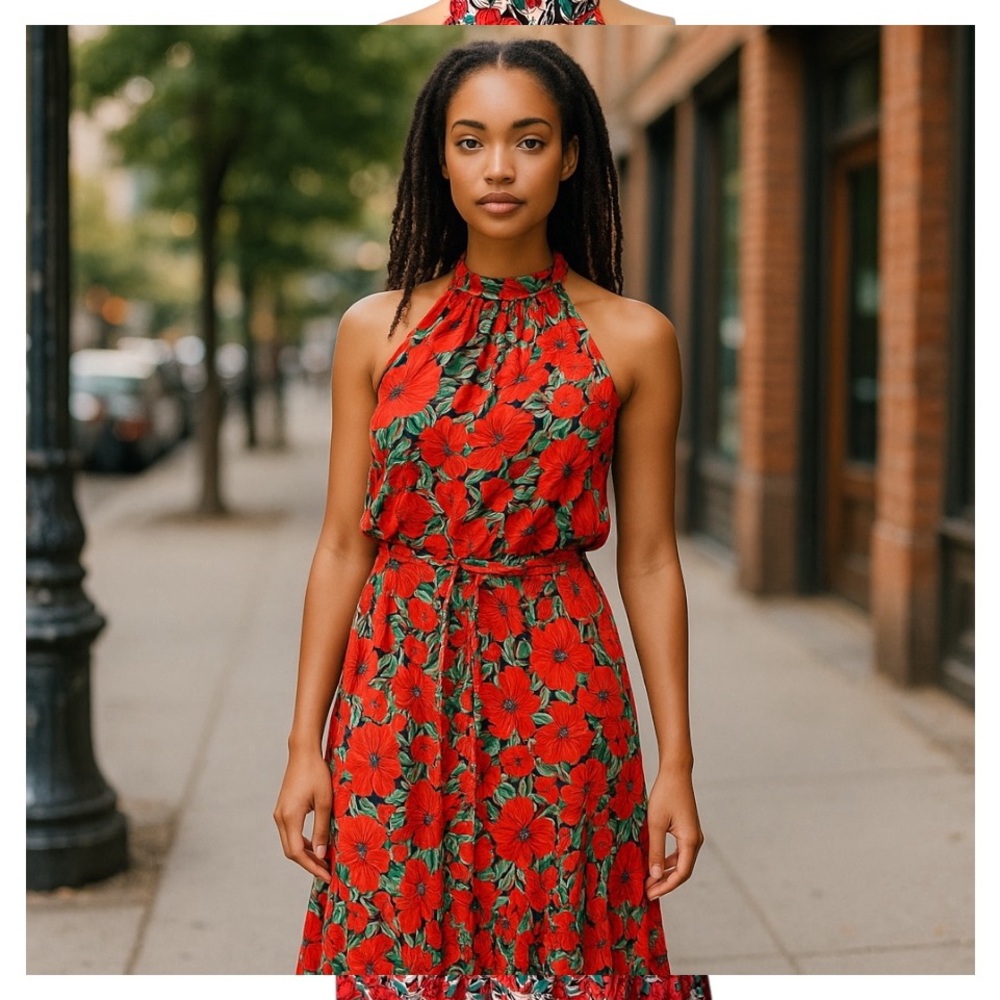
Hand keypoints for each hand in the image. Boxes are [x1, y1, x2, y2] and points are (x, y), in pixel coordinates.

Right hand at [273, 749, 332, 880]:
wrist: (303, 752)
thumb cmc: (316, 773)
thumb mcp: (324, 801)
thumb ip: (322, 829)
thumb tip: (322, 854)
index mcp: (289, 817)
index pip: (297, 852)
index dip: (312, 866)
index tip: (327, 875)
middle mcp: (280, 818)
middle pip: (291, 851)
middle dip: (309, 863)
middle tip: (327, 872)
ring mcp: (280, 814)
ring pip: (290, 843)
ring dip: (306, 854)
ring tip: (324, 861)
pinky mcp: (283, 809)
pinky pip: (291, 833)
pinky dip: (303, 843)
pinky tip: (317, 845)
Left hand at [645, 767, 703, 899]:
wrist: (675, 773)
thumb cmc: (664, 795)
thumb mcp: (655, 823)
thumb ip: (655, 850)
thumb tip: (654, 875)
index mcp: (690, 840)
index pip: (681, 873)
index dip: (666, 886)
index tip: (650, 894)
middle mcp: (695, 840)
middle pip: (682, 870)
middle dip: (665, 882)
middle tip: (647, 892)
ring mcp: (693, 835)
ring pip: (681, 862)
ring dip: (666, 872)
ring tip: (649, 880)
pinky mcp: (687, 830)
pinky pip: (680, 852)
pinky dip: (668, 861)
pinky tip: (655, 863)